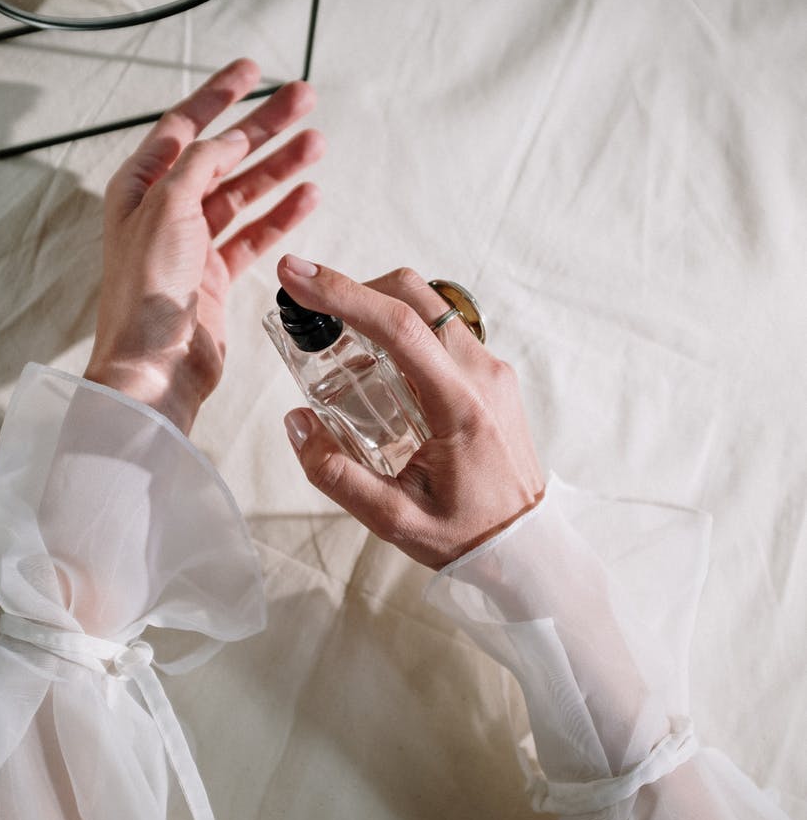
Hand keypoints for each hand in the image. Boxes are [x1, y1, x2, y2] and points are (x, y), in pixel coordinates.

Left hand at [84, 59, 321, 431]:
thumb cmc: (146, 289)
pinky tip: (309, 194)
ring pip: (245, 192)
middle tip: (304, 99)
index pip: (183, 127)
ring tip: (318, 142)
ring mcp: (194, 243)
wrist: (155, 365)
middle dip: (264, 126)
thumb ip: (200, 166)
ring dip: (280, 167)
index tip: (252, 69)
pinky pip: (257, 234)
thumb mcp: (167, 208)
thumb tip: (229, 141)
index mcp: (140, 188)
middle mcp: (166, 210)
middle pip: (223, 155)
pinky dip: (282, 214)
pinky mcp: (218, 275)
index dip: (217, 95)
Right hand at [278, 259, 544, 568]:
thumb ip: (336, 475)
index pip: (399, 327)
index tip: (294, 275)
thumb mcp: (393, 520)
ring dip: (380, 309)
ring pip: (429, 306)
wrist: (525, 545)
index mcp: (461, 405)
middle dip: (356, 289)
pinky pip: (442, 330)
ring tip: (342, 349)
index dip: (342, 293)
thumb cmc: (465, 534)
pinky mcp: (491, 373)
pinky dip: (403, 330)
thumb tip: (295, 422)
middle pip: (415, 295)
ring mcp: (492, 369)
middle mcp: (483, 374)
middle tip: (312, 313)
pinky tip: (378, 371)